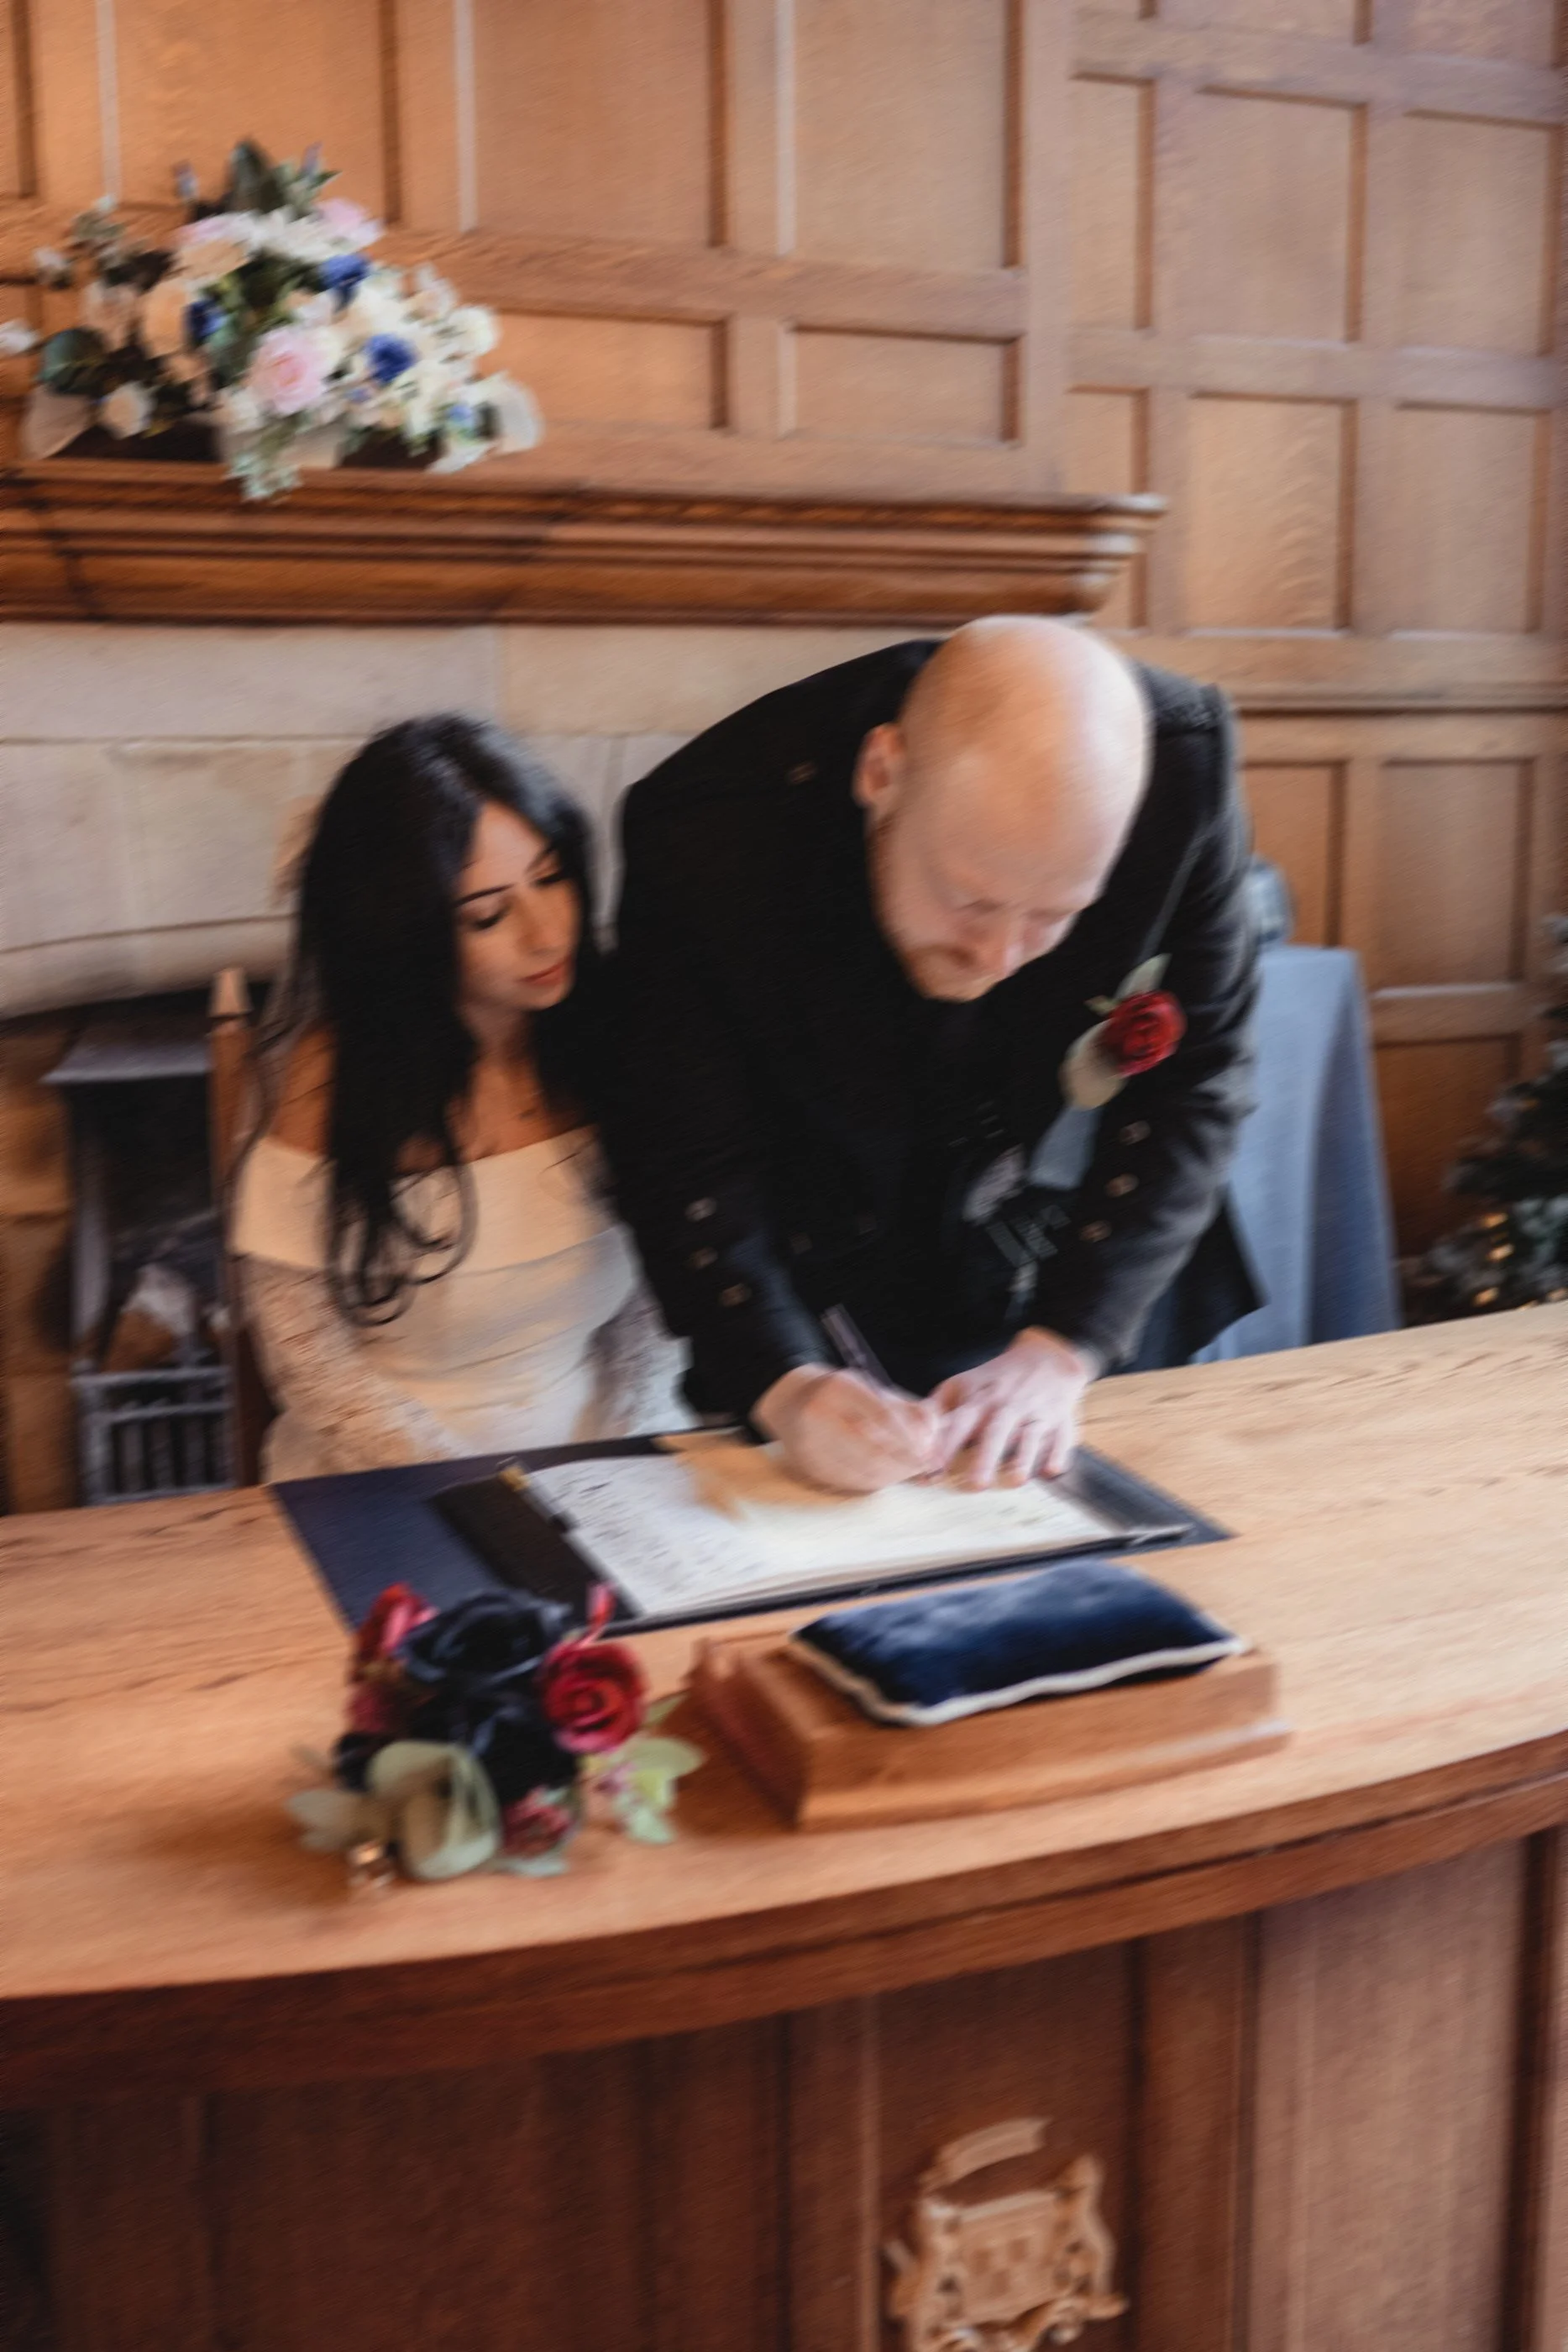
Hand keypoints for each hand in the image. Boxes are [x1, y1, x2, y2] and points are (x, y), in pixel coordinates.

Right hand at [754, 1365, 943, 1493]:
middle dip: (906, 1463)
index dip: (912, 1439)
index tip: (931, 1452)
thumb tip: (936, 1436)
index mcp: (840, 1387)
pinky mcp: (808, 1465)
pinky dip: (873, 1482)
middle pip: (874, 1449)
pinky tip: (886, 1476)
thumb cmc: (843, 1395)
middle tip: (925, 1466)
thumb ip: (910, 1409)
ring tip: (909, 1471)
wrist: (791, 1400)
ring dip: (893, 1475)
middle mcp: (819, 1413)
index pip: (884, 1417)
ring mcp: (810, 1442)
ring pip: (862, 1470)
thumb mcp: (874, 1390)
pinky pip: (848, 1482)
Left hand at [929, 1329, 1095, 1487]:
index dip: (945, 1445)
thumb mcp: (963, 1385)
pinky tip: (1051, 1471)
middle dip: (986, 1457)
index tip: (932, 1468)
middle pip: (995, 1430)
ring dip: (1023, 1457)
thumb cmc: (996, 1380)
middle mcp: (1007, 1405)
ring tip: (1016, 1481)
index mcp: (979, 1398)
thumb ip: (937, 1409)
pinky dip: (1058, 1453)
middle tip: (976, 1485)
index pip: (959, 1422)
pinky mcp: (1061, 1417)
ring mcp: (1036, 1411)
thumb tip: (912, 1434)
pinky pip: (1061, 1436)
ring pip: (1031, 1435)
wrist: (1046, 1356)